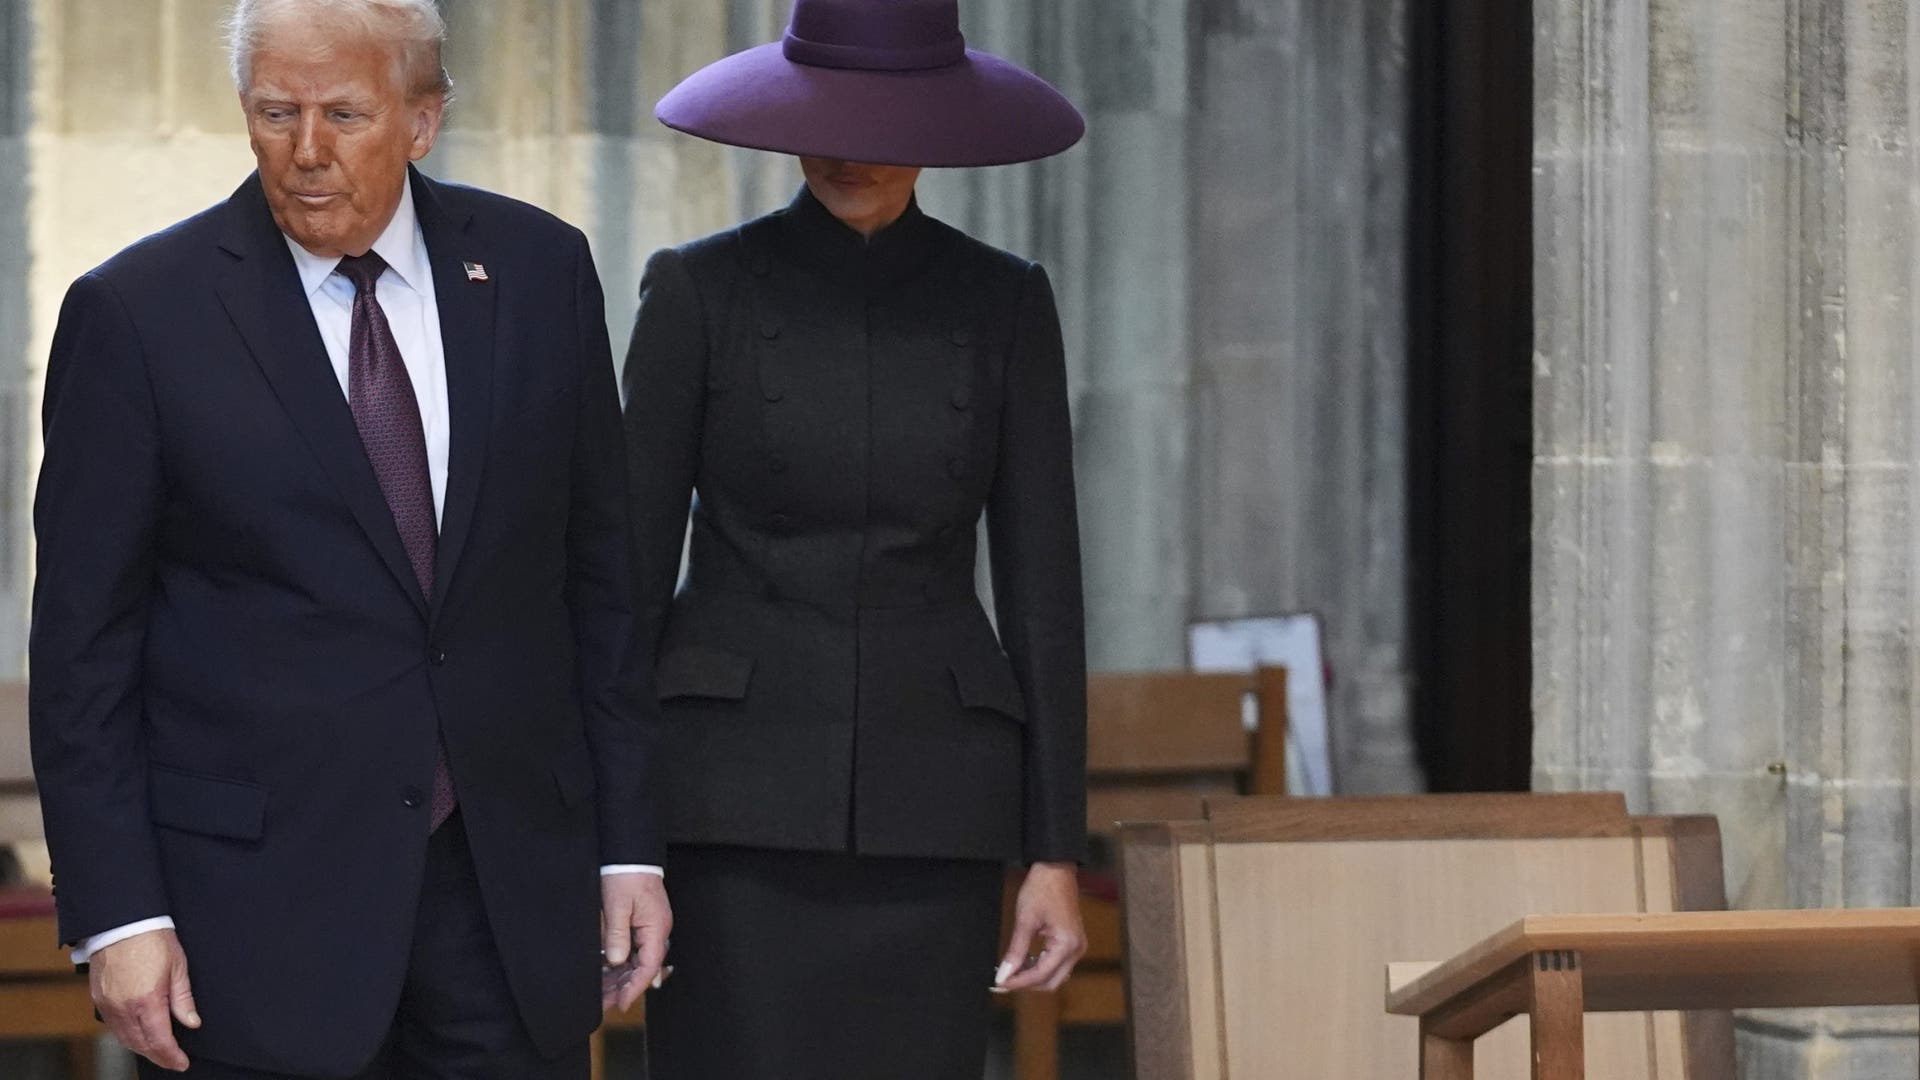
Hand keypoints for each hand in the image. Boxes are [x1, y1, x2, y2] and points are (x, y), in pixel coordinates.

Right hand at [89, 928, 199, 1071]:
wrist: (122, 922)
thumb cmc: (153, 939)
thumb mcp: (178, 967)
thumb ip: (183, 999)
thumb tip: (191, 1022)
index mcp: (147, 1000)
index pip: (160, 1040)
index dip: (171, 1056)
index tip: (181, 1063)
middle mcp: (124, 1007)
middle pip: (140, 1044)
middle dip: (158, 1056)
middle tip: (172, 1060)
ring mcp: (108, 1004)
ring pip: (124, 1038)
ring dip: (141, 1048)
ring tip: (158, 1051)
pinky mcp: (98, 998)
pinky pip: (112, 1026)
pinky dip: (126, 1035)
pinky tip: (138, 1034)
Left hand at [601, 873, 671, 1012]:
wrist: (629, 853)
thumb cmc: (626, 875)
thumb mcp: (618, 905)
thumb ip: (617, 935)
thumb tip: (615, 960)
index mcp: (656, 928)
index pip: (649, 967)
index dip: (634, 987)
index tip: (621, 1003)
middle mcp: (656, 931)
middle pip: (643, 968)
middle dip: (624, 987)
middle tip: (604, 1003)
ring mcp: (650, 928)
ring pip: (636, 961)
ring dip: (620, 977)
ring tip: (601, 992)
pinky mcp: (641, 924)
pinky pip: (632, 950)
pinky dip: (619, 963)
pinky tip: (604, 972)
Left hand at [993, 862, 1086, 992]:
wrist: (1055, 869)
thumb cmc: (1042, 889)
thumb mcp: (1025, 921)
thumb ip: (1015, 951)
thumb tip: (1004, 975)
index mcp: (1067, 945)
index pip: (1040, 975)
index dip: (1018, 982)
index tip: (999, 983)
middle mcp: (1076, 949)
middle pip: (1050, 982)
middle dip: (1026, 984)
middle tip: (1003, 981)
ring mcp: (1076, 946)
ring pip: (1054, 975)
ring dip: (1032, 976)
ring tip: (1010, 970)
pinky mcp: (1072, 942)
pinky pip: (1057, 964)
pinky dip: (1040, 966)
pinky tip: (1023, 961)